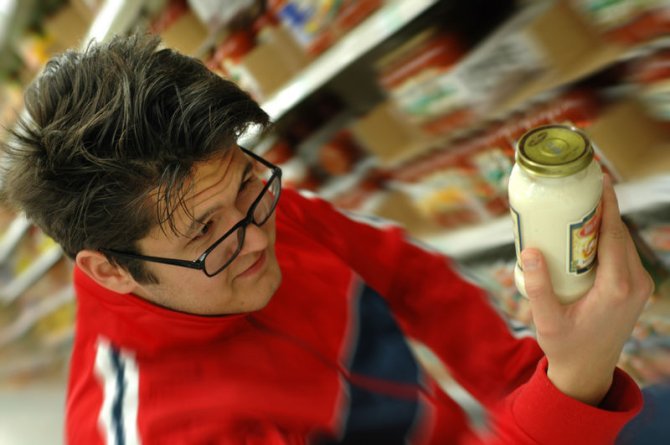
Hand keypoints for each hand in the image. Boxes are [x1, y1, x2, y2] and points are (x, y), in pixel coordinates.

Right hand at [521, 175, 653, 404]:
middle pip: (619, 233)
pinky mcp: (634, 288)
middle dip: (602, 209)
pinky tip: (587, 232)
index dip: (608, 205)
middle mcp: (634, 283)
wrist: (589, 371)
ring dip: (604, 223)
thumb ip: (537, 287)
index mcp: (616, 287)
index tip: (600, 180)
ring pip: (622, 242)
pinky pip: (622, 254)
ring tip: (579, 206)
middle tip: (578, 190)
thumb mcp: (547, 320)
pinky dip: (607, 238)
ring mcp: (639, 286)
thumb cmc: (567, 347)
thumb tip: (529, 252)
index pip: (614, 234)